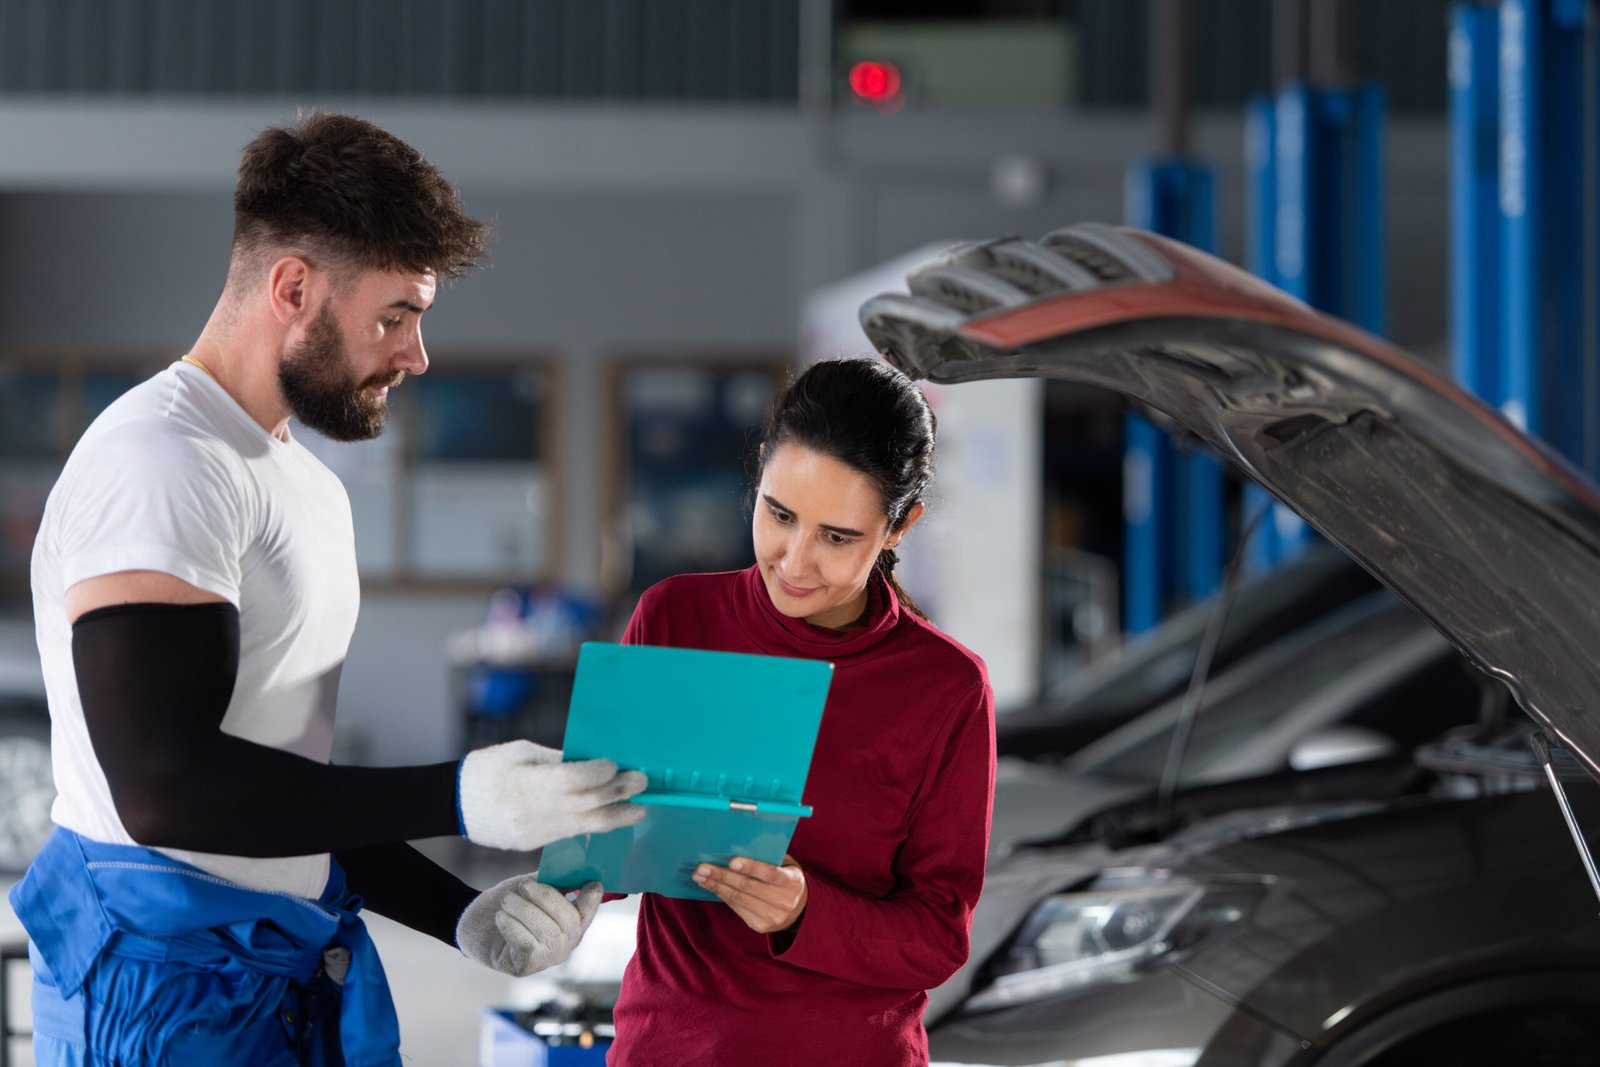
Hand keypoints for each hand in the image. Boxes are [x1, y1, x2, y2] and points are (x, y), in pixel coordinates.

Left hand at [456, 876, 602, 976]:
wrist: (475, 924)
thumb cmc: (509, 903)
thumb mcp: (531, 888)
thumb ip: (551, 879)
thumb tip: (567, 864)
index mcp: (572, 921)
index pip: (589, 910)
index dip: (593, 898)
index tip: (592, 882)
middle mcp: (566, 942)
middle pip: (568, 919)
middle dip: (545, 898)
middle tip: (523, 886)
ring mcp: (548, 957)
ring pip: (546, 931)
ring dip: (522, 910)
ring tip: (506, 901)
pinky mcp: (527, 966)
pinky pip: (525, 943)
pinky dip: (511, 926)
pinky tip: (500, 918)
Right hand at [458, 740, 647, 850]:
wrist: (453, 804)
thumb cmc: (488, 768)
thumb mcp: (521, 753)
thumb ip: (557, 759)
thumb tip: (594, 761)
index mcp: (525, 783)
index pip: (570, 780)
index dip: (597, 773)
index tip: (614, 764)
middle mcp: (533, 811)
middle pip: (585, 804)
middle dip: (617, 793)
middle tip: (641, 781)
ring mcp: (535, 831)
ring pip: (584, 826)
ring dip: (615, 815)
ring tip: (638, 807)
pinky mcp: (536, 843)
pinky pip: (571, 832)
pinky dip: (593, 823)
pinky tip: (611, 815)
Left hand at [692, 853, 807, 933]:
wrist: (799, 910)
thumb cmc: (787, 878)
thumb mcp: (787, 865)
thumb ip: (769, 856)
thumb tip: (740, 846)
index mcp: (793, 882)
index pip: (770, 874)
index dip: (751, 867)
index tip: (731, 861)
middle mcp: (784, 902)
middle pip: (748, 887)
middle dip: (722, 876)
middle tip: (703, 867)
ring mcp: (772, 916)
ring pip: (738, 899)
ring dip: (716, 886)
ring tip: (700, 876)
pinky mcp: (760, 925)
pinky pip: (736, 908)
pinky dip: (721, 895)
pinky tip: (710, 886)